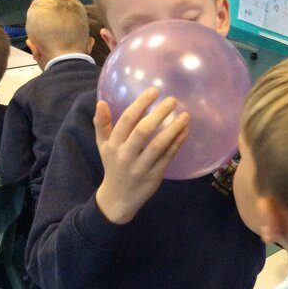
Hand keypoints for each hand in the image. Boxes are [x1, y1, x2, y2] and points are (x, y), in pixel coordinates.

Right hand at [94, 88, 189, 223]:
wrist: (118, 198)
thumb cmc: (113, 165)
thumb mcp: (103, 145)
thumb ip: (102, 124)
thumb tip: (101, 102)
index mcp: (114, 145)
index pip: (127, 120)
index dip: (141, 104)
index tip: (155, 90)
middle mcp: (126, 155)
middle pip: (143, 131)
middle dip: (159, 114)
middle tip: (173, 100)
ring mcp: (141, 167)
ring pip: (158, 145)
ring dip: (173, 129)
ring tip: (185, 116)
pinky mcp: (154, 176)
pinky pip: (167, 158)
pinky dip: (177, 144)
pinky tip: (185, 131)